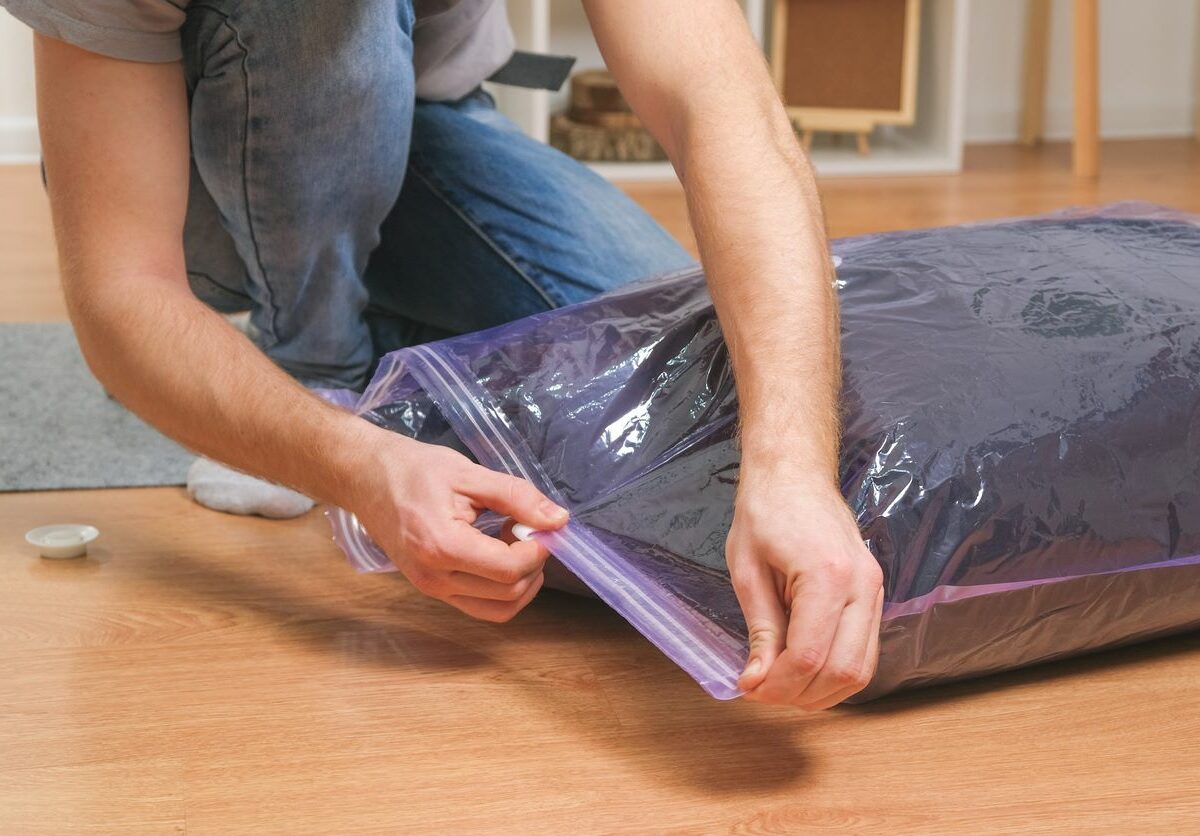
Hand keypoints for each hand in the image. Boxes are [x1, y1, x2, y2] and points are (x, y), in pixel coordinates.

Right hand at [350, 430, 568, 621]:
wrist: (365, 477)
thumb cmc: (413, 470)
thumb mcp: (469, 474)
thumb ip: (517, 497)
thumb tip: (558, 520)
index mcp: (442, 546)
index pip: (509, 569)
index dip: (537, 549)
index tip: (541, 524)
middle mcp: (435, 578)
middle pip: (508, 593)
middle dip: (532, 563)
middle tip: (526, 527)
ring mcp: (432, 589)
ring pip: (499, 608)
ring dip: (521, 580)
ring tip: (513, 541)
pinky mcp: (432, 590)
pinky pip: (481, 605)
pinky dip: (502, 587)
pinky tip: (498, 552)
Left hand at [727, 464, 883, 708]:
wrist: (794, 473)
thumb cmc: (766, 511)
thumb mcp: (747, 571)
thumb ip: (760, 630)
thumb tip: (757, 680)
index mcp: (828, 575)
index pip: (810, 656)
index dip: (778, 684)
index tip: (750, 687)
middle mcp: (863, 585)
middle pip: (843, 671)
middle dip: (800, 694)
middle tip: (763, 691)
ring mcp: (876, 590)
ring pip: (861, 669)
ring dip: (822, 691)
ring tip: (782, 684)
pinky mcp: (876, 594)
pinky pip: (864, 651)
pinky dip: (837, 672)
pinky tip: (804, 670)